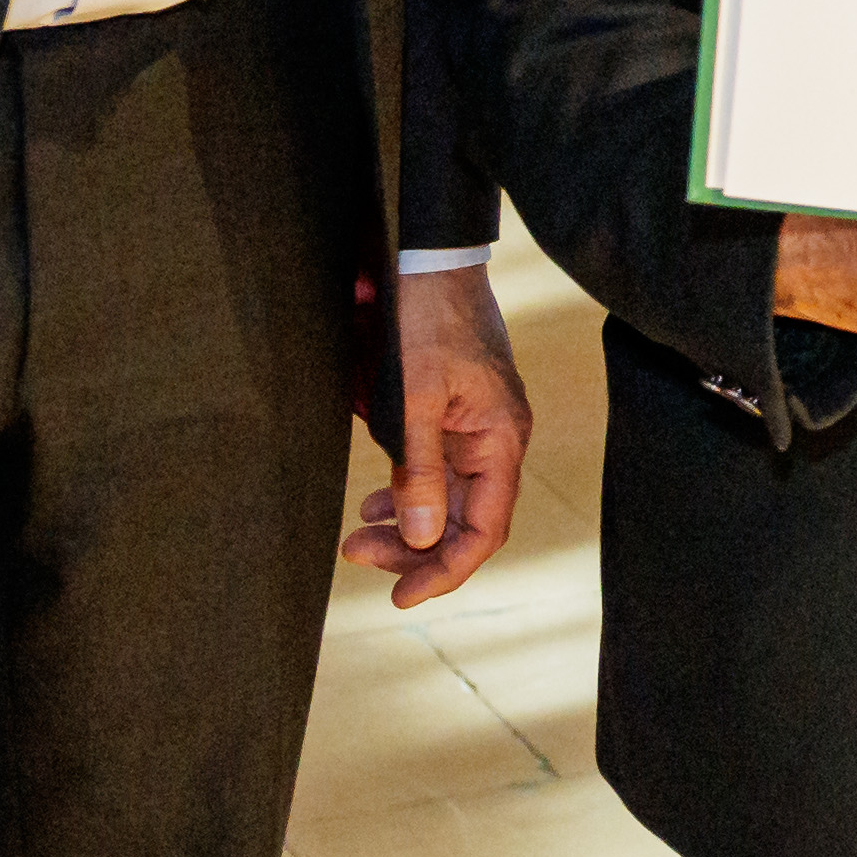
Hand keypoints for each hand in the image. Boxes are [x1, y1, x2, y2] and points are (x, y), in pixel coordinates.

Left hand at [347, 267, 534, 606]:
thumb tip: (420, 539)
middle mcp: (496, 440)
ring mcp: (476, 428)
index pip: (484, 529)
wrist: (428, 258)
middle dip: (414, 549)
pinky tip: (377, 502)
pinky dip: (408, 493)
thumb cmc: (426, 319)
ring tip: (358, 535)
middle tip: (356, 555)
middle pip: (463, 521)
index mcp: (501, 439)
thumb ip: (419, 470)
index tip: (399, 598)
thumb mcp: (413, 397)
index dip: (444, 570)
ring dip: (407, 525)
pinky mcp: (454, 414)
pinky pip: (437, 471)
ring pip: (447, 500)